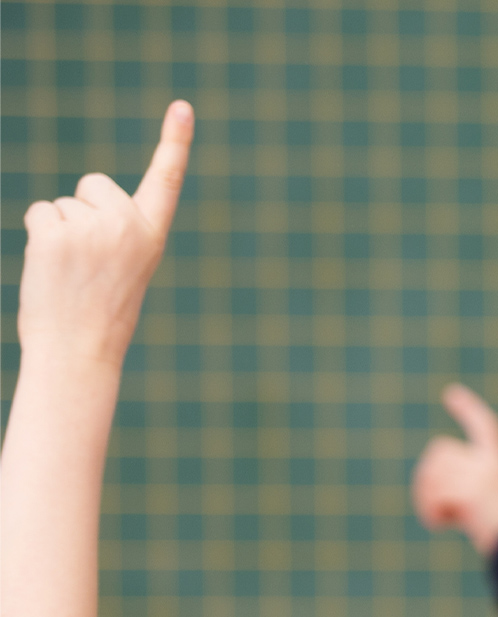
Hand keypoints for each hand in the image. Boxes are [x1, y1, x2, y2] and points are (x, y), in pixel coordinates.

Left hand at [17, 101, 192, 364]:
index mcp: (152, 234)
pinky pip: (39, 211)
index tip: (183, 105)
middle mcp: (128, 225)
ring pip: (63, 203)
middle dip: (82, 210)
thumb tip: (68, 209)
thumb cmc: (100, 314)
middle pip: (94, 184)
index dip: (176, 140)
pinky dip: (37, 235)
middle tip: (86, 261)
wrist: (79, 352)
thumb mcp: (121, 268)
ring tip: (69, 272)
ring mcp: (93, 228)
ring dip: (58, 231)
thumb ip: (111, 231)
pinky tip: (50, 267)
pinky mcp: (56, 232)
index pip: (167, 179)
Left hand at [411, 384, 497, 556]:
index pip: (485, 426)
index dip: (468, 408)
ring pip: (430, 472)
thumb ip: (473, 492)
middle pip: (440, 449)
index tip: (452, 392)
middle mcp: (488, 463)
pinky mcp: (467, 493)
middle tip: (437, 504)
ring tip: (440, 521)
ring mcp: (478, 476)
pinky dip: (430, 514)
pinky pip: (432, 496)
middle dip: (429, 473)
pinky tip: (440, 527)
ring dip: (425, 498)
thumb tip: (441, 496)